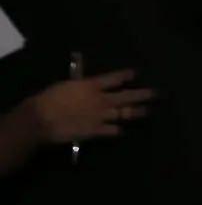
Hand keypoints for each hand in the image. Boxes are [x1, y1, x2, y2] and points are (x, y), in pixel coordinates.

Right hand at [29, 71, 154, 142]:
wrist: (40, 119)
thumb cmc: (49, 98)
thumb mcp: (67, 85)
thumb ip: (83, 84)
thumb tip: (89, 84)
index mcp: (92, 85)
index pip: (116, 78)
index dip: (127, 76)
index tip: (136, 74)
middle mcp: (102, 100)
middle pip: (128, 96)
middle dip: (144, 94)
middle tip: (157, 94)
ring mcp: (101, 116)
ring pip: (125, 113)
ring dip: (138, 112)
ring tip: (148, 111)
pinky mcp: (97, 131)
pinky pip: (113, 131)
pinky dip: (119, 130)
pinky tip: (124, 131)